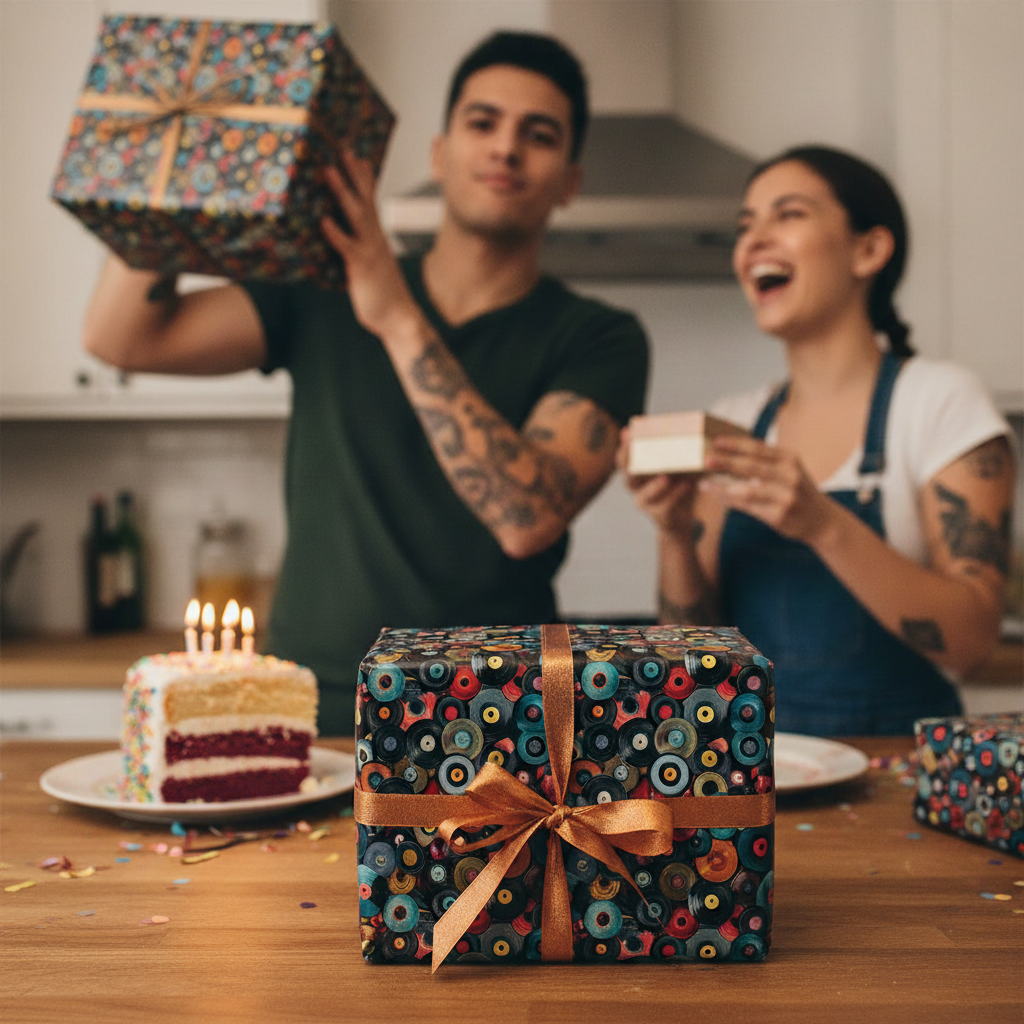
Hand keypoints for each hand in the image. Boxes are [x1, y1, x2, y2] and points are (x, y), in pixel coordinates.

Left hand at [321, 147, 419, 339]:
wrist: (399, 318)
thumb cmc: (383, 296)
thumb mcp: (371, 268)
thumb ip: (359, 252)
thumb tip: (345, 245)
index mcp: (377, 237)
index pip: (370, 202)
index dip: (364, 179)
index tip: (358, 157)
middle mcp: (375, 238)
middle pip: (365, 199)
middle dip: (354, 174)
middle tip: (344, 149)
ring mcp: (369, 250)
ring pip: (355, 214)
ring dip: (342, 191)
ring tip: (329, 171)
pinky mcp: (361, 267)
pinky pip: (346, 246)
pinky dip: (335, 232)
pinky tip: (323, 220)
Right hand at [618, 428, 697, 536]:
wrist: (682, 518)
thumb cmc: (677, 486)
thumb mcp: (677, 469)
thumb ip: (675, 454)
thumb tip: (689, 426)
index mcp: (636, 474)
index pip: (623, 461)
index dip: (624, 447)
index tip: (627, 433)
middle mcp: (635, 489)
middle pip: (628, 476)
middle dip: (631, 461)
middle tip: (638, 448)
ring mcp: (645, 503)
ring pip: (645, 493)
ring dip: (655, 485)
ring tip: (665, 476)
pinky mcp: (658, 515)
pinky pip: (665, 505)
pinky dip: (675, 495)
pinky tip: (686, 485)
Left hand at [702, 434, 832, 543]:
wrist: (822, 520)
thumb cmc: (797, 490)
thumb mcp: (789, 469)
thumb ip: (765, 462)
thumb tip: (729, 453)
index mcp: (789, 459)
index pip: (759, 448)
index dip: (736, 444)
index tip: (716, 441)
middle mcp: (789, 476)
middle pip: (752, 467)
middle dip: (727, 462)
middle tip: (706, 459)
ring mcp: (785, 497)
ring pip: (747, 490)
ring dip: (723, 486)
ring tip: (704, 482)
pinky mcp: (778, 516)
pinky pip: (748, 507)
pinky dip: (731, 501)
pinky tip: (718, 497)